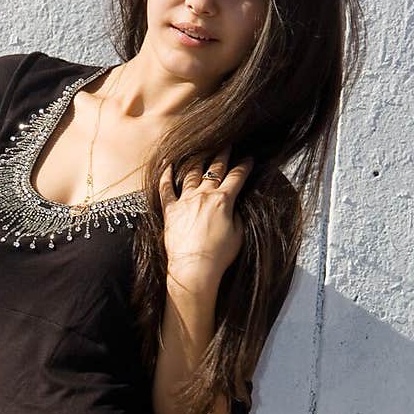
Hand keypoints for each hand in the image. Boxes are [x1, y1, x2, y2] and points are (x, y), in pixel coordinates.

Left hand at [159, 147, 253, 291]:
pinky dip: (166, 175)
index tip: (248, 158)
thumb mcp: (238, 234)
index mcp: (223, 200)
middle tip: (226, 145)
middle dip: (222, 155)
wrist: (194, 268)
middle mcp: (204, 196)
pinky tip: (168, 165)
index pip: (237, 177)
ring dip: (198, 160)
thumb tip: (233, 205)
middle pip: (214, 169)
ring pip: (191, 173)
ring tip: (201, 151)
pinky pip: (166, 188)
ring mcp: (185, 201)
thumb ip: (236, 214)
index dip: (244, 166)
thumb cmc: (219, 255)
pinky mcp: (170, 211)